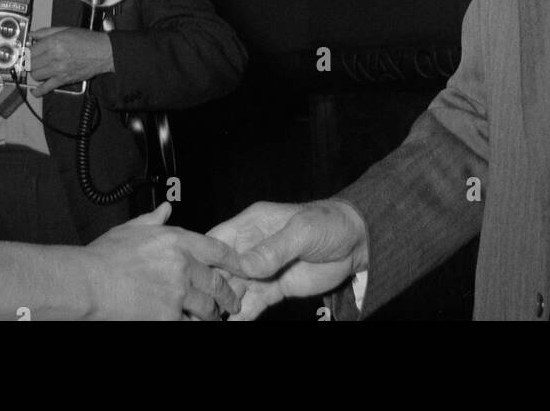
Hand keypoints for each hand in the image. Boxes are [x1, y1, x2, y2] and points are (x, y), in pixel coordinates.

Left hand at [29, 26, 113, 94]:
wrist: (103, 52)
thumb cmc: (87, 40)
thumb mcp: (65, 29)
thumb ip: (46, 32)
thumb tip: (32, 34)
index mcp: (53, 42)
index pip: (31, 50)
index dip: (28, 51)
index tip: (28, 51)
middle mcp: (54, 56)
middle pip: (31, 64)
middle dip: (30, 62)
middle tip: (34, 60)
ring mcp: (58, 69)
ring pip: (35, 75)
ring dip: (35, 72)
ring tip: (40, 68)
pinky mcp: (63, 80)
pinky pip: (46, 88)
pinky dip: (39, 91)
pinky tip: (35, 91)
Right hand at [84, 202, 241, 320]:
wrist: (90, 283)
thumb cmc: (105, 256)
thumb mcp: (132, 229)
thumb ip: (154, 220)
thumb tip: (166, 209)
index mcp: (176, 241)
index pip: (217, 249)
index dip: (233, 259)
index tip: (242, 267)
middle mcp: (182, 266)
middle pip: (217, 282)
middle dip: (228, 295)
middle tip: (233, 302)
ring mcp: (177, 294)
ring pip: (207, 307)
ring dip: (212, 314)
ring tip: (213, 318)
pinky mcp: (168, 317)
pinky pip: (188, 323)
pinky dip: (191, 324)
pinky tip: (190, 324)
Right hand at [207, 199, 369, 319]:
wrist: (357, 242)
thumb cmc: (328, 223)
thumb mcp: (301, 231)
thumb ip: (274, 248)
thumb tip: (246, 266)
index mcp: (251, 224)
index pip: (218, 240)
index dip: (203, 258)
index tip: (192, 277)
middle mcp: (251, 247)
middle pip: (221, 269)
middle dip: (209, 288)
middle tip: (198, 309)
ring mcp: (261, 269)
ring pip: (234, 289)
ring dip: (222, 305)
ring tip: (209, 321)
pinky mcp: (273, 288)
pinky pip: (253, 304)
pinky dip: (241, 316)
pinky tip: (230, 325)